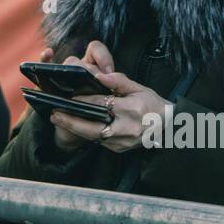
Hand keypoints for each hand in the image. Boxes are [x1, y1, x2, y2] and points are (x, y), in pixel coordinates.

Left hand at [49, 70, 170, 153]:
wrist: (169, 128)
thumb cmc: (154, 106)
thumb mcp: (140, 89)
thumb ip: (119, 81)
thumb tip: (100, 74)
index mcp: (131, 110)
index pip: (102, 104)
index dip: (84, 100)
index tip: (69, 96)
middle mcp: (126, 128)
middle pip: (93, 127)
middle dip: (71, 121)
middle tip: (54, 114)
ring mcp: (123, 141)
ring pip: (93, 136)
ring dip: (74, 128)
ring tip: (58, 119)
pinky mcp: (120, 149)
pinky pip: (99, 141)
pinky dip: (86, 133)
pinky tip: (74, 125)